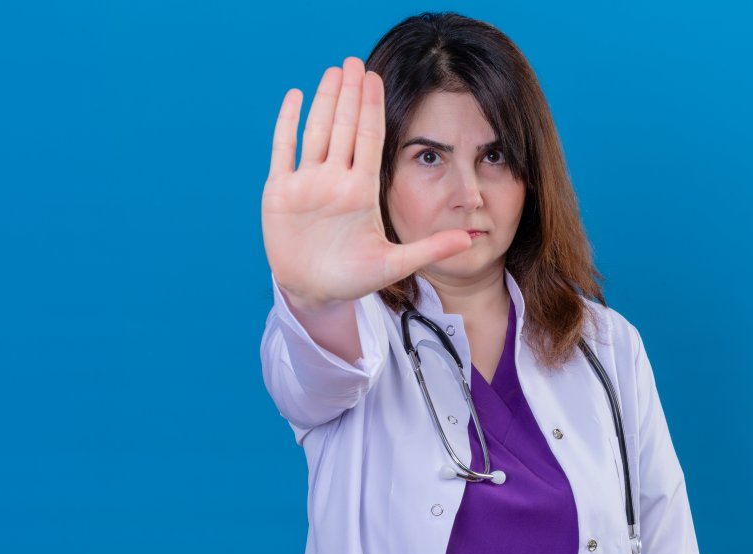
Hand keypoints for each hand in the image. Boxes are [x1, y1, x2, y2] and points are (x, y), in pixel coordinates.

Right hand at [262, 57, 471, 310]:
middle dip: (349, 95)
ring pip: (316, 132)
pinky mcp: (280, 193)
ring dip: (324, 102)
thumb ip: (430, 248)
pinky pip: (283, 150)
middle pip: (343, 128)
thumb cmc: (352, 278)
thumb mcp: (394, 264)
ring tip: (333, 71)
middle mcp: (334, 180)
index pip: (368, 140)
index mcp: (361, 191)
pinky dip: (287, 124)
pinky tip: (295, 97)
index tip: (376, 79)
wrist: (314, 292)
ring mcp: (307, 184)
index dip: (371, 109)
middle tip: (355, 62)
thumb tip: (472, 240)